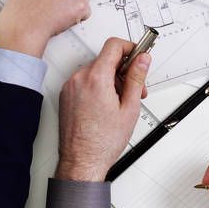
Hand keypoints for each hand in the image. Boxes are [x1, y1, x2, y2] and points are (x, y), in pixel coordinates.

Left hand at [55, 38, 150, 181]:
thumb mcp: (129, 108)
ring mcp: (70, 87)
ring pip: (96, 71)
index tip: (139, 56)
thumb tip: (142, 60)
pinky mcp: (66, 95)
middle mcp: (79, 79)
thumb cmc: (102, 142)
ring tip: (121, 101)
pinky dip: (97, 87)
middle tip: (136, 89)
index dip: (130, 48)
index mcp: (96, 79)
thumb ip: (136, 78)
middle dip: (124, 71)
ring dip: (111, 80)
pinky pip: (85, 81)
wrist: (82, 161)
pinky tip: (106, 105)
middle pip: (106, 60)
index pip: (113, 46)